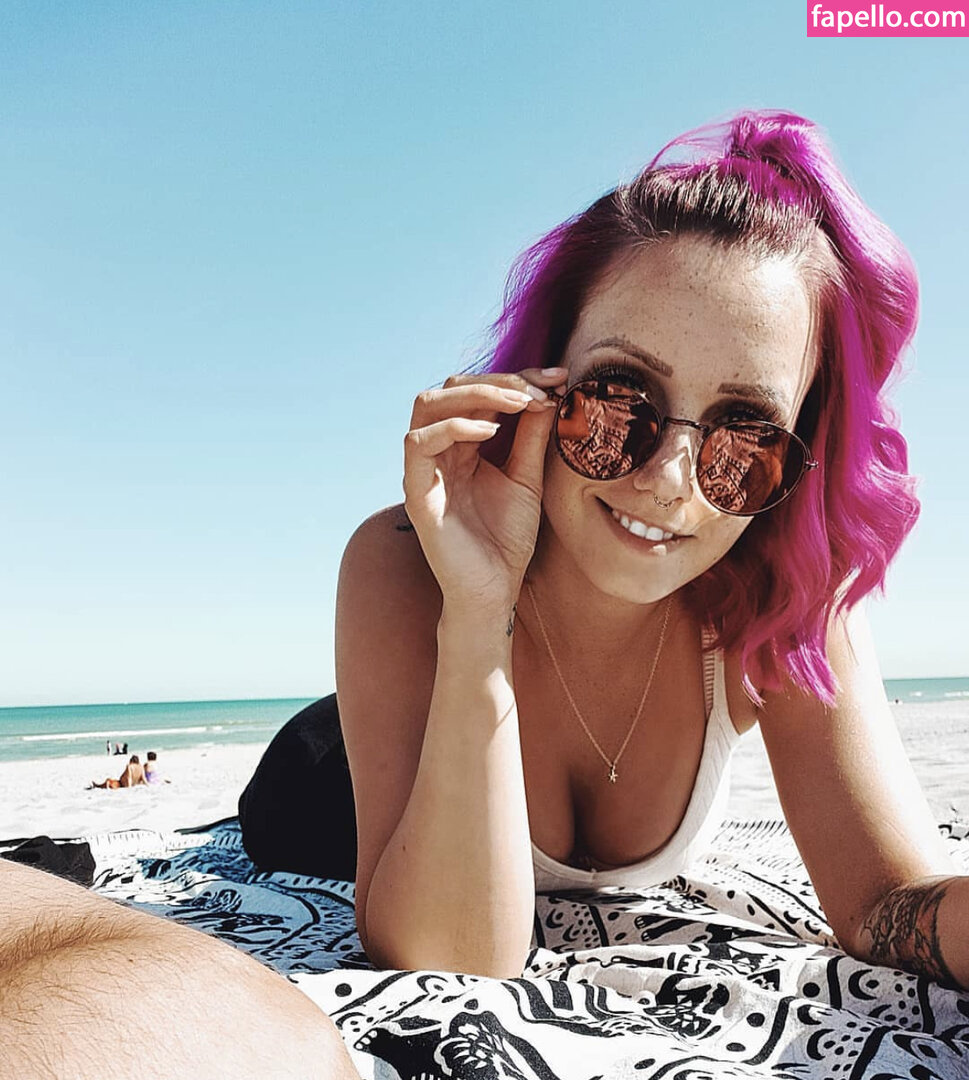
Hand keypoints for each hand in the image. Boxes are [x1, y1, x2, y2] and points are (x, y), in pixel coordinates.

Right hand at [403, 368, 565, 612]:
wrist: (495, 590)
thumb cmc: (507, 538)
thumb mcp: (528, 477)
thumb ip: (532, 436)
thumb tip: (548, 392)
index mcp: (461, 445)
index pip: (477, 392)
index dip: (516, 377)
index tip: (558, 378)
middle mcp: (437, 450)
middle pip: (449, 388)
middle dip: (497, 379)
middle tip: (539, 389)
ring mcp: (423, 469)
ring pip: (428, 404)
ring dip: (475, 393)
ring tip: (518, 402)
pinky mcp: (416, 492)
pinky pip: (418, 443)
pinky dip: (453, 427)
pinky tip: (490, 432)